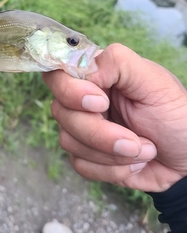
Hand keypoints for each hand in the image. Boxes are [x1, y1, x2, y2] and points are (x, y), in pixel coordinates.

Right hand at [43, 43, 186, 191]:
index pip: (58, 74)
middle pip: (61, 111)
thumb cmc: (176, 115)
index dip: (70, 91)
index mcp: (96, 75)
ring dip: (111, 153)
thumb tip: (85, 68)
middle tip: (134, 139)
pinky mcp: (85, 155)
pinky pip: (80, 164)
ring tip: (143, 149)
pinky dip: (111, 169)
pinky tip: (133, 163)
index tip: (100, 103)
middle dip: (98, 132)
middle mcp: (81, 99)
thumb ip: (118, 62)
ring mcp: (81, 128)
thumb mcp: (154, 81)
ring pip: (68, 140)